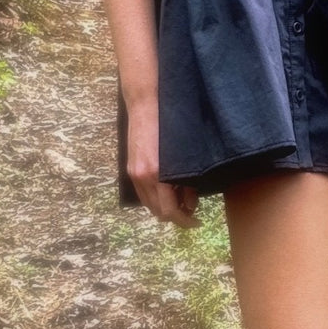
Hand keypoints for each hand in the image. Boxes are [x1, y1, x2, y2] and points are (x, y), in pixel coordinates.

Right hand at [126, 98, 200, 227]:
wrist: (146, 107)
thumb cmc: (170, 127)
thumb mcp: (184, 156)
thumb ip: (187, 183)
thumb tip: (191, 204)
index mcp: (157, 176)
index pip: (169, 211)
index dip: (184, 221)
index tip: (196, 222)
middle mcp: (143, 178)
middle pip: (158, 212)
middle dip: (176, 217)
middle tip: (192, 214)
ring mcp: (134, 174)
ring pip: (149, 205)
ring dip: (164, 209)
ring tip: (181, 203)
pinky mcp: (131, 169)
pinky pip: (142, 193)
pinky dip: (155, 198)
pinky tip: (167, 192)